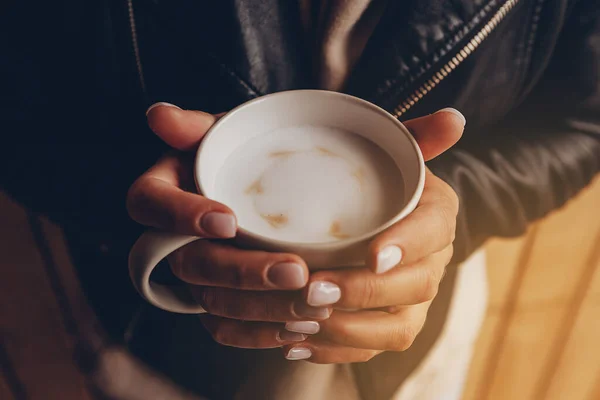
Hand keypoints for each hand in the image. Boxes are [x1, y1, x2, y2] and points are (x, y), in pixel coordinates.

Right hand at [127, 103, 332, 348]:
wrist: (258, 185)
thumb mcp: (220, 133)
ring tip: (315, 304)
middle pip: (194, 264)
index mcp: (161, 194)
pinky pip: (227, 329)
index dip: (182, 215)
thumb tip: (159, 116)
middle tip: (297, 272)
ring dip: (264, 308)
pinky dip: (263, 332)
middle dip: (246, 273)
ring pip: (214, 303)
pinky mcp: (217, 303)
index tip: (228, 219)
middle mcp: (171, 241)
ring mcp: (195, 277)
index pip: (151, 204)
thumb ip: (193, 127)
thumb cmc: (236, 154)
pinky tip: (302, 327)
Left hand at [282, 109, 463, 362]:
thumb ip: (416, 137)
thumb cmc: (379, 181)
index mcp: (436, 216)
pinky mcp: (391, 326)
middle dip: (365, 292)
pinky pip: (371, 350)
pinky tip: (297, 344)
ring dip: (348, 329)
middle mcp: (432, 263)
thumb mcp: (392, 152)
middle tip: (315, 287)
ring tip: (301, 321)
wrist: (373, 217)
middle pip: (415, 287)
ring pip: (396, 329)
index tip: (372, 254)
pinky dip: (335, 350)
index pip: (434, 232)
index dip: (407, 245)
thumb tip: (454, 119)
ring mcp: (413, 301)